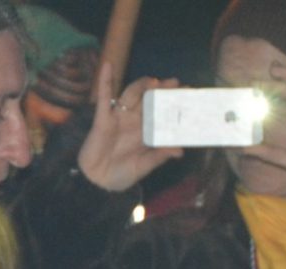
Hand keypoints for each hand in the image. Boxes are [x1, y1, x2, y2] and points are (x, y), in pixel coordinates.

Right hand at [77, 60, 183, 191]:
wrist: (96, 184)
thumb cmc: (119, 175)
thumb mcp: (143, 166)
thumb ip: (160, 156)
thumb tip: (180, 151)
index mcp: (145, 130)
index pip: (161, 111)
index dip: (173, 102)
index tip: (189, 94)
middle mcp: (133, 120)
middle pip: (149, 98)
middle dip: (162, 90)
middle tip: (176, 83)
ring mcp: (118, 117)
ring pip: (132, 94)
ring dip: (142, 85)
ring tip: (155, 82)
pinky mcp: (103, 119)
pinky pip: (104, 97)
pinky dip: (104, 81)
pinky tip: (107, 66)